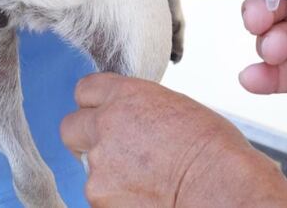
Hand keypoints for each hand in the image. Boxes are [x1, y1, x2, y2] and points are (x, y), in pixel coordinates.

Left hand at [61, 74, 286, 205]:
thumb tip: (133, 120)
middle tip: (111, 149)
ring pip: (91, 167)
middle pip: (71, 127)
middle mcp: (104, 125)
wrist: (215, 184)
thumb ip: (141, 108)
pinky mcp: (99, 197)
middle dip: (86, 137)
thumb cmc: (210, 148)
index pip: (86, 90)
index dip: (95, 103)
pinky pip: (102, 195)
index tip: (102, 113)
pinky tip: (146, 195)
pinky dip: (118, 197)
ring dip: (109, 172)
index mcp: (125, 96)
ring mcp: (98, 165)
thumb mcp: (174, 107)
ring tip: (147, 179)